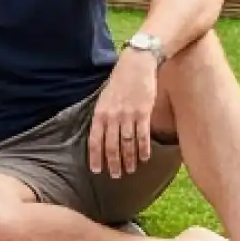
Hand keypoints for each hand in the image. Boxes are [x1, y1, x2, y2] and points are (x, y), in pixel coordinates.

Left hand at [89, 53, 160, 178]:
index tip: (96, 170)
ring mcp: (128, 115)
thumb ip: (102, 115)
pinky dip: (143, 148)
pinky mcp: (143, 112)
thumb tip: (100, 134)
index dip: (95, 157)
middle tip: (115, 176)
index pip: (95, 140)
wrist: (137, 64)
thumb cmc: (120, 80)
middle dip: (113, 163)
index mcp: (100, 113)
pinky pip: (143, 135)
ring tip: (130, 170)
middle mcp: (113, 116)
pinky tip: (144, 158)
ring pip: (127, 143)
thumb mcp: (104, 97)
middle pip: (111, 146)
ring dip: (128, 159)